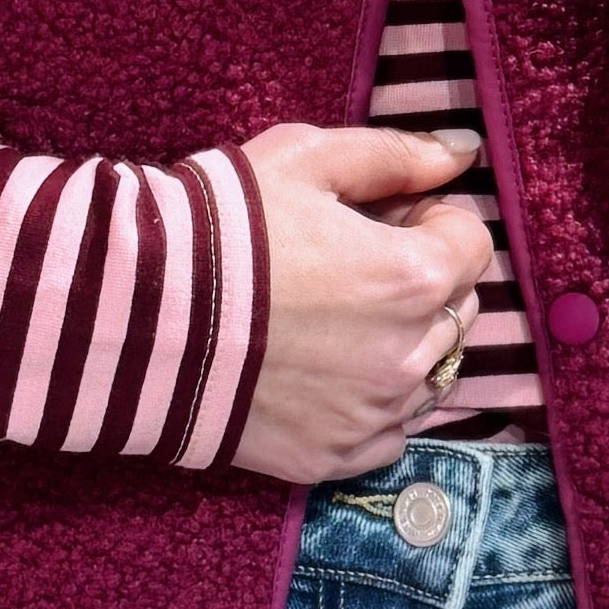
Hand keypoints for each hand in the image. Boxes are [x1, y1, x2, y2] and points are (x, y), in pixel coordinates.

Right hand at [232, 124, 494, 481]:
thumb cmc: (222, 225)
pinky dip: (374, 403)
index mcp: (414, 278)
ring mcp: (372, 414)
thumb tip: (462, 152)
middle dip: (423, 280)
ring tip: (335, 319)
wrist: (136, 315)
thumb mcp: (306, 159)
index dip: (433, 221)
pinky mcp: (333, 457)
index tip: (385, 217)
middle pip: (458, 309)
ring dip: (405, 342)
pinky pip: (389, 432)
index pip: (473, 244)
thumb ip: (396, 156)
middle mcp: (410, 356)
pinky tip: (326, 373)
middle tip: (354, 261)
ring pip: (431, 374)